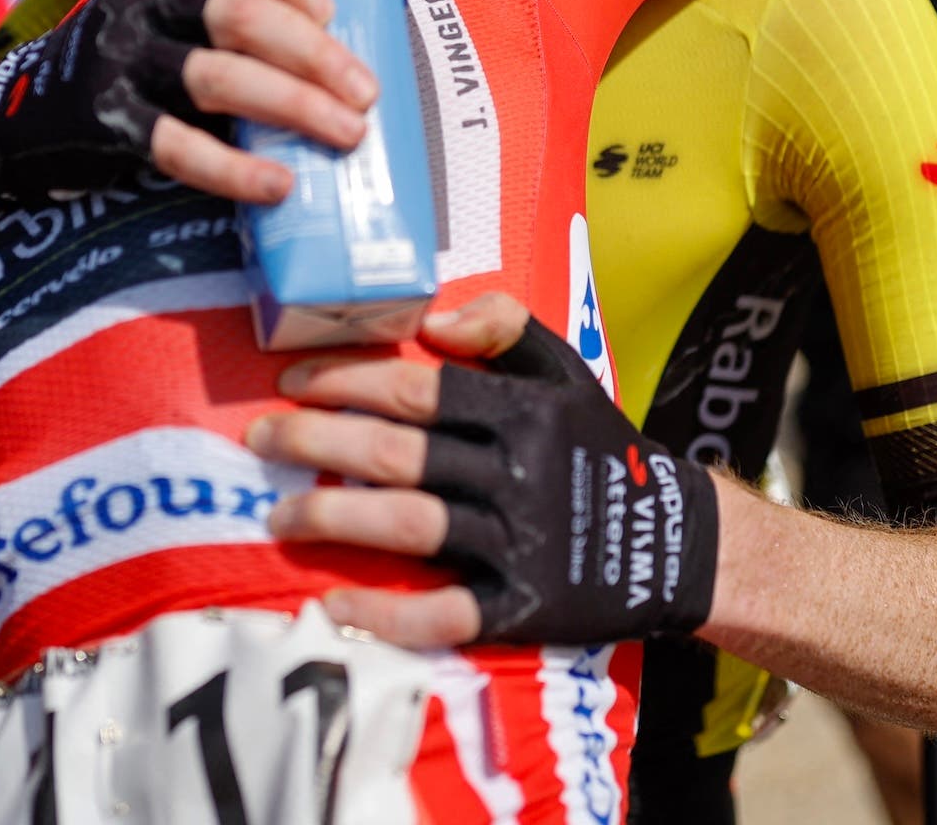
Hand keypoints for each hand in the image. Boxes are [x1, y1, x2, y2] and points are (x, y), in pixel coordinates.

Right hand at [0, 0, 378, 206]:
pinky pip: (182, 147)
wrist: (17, 122)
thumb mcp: (162, 20)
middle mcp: (141, 6)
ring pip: (222, 78)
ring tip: (348, 136)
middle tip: (366, 96)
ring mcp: (122, 64)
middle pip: (243, 18)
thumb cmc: (127, 68)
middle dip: (317, 56)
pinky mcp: (108, 125)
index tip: (334, 13)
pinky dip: (238, 169)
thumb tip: (338, 52)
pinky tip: (280, 185)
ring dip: (297, 107)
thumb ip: (226, 19)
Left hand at [248, 293, 719, 649]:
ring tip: (278, 516)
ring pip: (409, 527)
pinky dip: (387, 614)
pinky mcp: (522, 608)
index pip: (416, 390)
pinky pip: (444, 613)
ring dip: (332, 521)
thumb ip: (503, 325)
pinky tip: (335, 605)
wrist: (678, 543)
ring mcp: (517, 543)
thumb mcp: (566, 369)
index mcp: (522, 412)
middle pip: (396, 455)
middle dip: (314, 443)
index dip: (346, 381)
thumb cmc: (599, 447)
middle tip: (259, 441)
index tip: (291, 381)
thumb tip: (430, 322)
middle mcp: (515, 474)